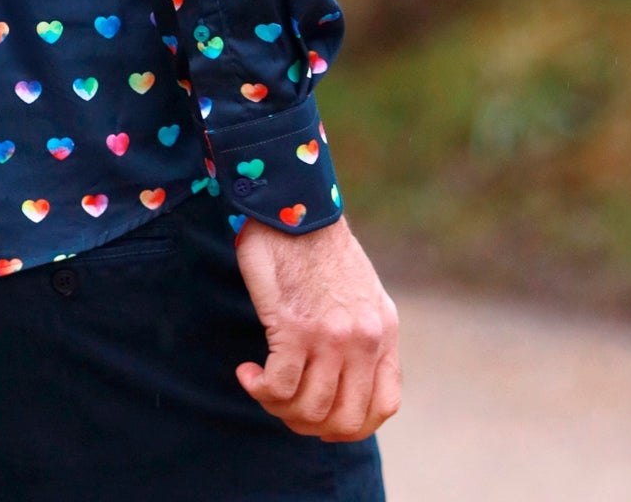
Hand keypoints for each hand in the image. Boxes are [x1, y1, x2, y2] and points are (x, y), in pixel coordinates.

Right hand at [233, 212, 400, 441]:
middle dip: (310, 425)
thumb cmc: (315, 245)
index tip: (322, 419)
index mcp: (383, 331)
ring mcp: (331, 337)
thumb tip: (344, 375)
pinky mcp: (294, 327)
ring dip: (278, 407)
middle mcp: (363, 340)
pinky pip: (278, 387)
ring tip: (262, 385)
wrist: (292, 204)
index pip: (383, 407)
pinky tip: (248, 372)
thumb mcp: (360, 291)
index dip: (351, 426)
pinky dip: (259, 389)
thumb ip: (361, 332)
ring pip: (309, 409)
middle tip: (285, 405)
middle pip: (344, 421)